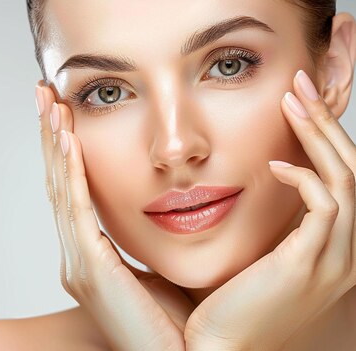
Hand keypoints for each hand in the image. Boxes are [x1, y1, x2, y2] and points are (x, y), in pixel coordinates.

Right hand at [35, 81, 194, 350]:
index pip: (73, 192)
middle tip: (44, 94)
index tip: (62, 114)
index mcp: (90, 257)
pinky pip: (79, 212)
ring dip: (56, 145)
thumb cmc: (172, 324)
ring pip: (62, 191)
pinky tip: (70, 142)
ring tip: (51, 104)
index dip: (63, 151)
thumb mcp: (157, 270)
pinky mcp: (92, 270)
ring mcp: (79, 264)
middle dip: (51, 136)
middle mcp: (77, 257)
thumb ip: (147, 241)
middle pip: (59, 184)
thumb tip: (162, 209)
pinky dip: (72, 175)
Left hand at [184, 70, 355, 350]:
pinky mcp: (308, 264)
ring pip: (346, 179)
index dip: (327, 136)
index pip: (345, 178)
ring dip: (319, 135)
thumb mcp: (261, 251)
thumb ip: (272, 219)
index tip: (298, 103)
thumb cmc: (231, 300)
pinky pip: (325, 207)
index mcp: (334, 248)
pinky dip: (303, 177)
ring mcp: (332, 260)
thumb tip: (258, 175)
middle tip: (300, 84)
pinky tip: (272, 164)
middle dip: (327, 122)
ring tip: (291, 100)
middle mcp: (345, 253)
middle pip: (354, 169)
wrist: (219, 349)